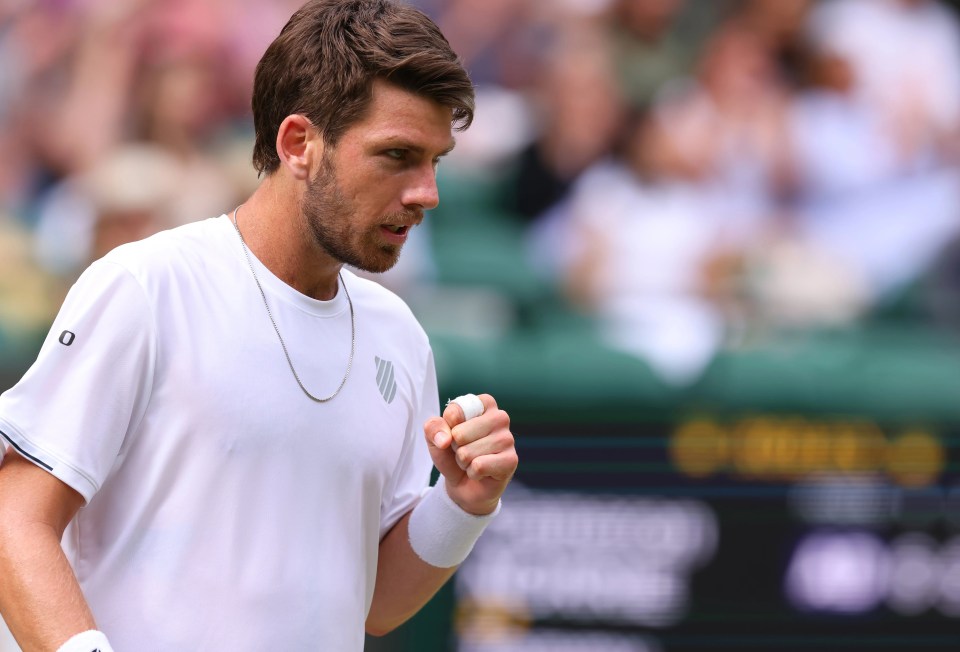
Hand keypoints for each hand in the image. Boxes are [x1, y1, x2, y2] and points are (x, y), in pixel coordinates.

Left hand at [424, 394, 517, 515]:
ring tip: (473, 461)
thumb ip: (433, 428)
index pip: (455, 412)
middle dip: (456, 448)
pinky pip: (478, 466)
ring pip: (467, 452)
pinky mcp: (511, 460)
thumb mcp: (436, 437)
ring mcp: (508, 438)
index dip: (447, 428)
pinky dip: (473, 473)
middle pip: (460, 434)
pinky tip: (482, 472)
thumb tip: (445, 440)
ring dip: (464, 462)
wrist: (464, 484)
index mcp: (483, 404)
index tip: (455, 434)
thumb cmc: (453, 454)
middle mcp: (500, 417)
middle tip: (465, 451)